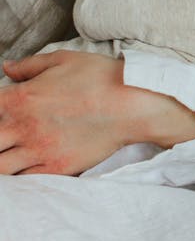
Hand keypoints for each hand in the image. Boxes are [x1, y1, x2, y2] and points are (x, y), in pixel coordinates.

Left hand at [0, 51, 129, 173]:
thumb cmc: (102, 77)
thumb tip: (7, 68)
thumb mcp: (65, 60)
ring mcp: (37, 150)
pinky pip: (22, 180)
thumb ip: (30, 65)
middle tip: (6, 137)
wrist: (134, 104)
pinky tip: (24, 168)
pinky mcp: (55, 168)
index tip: (3, 115)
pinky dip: (18, 176)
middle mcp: (22, 126)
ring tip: (11, 154)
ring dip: (1, 160)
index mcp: (20, 98)